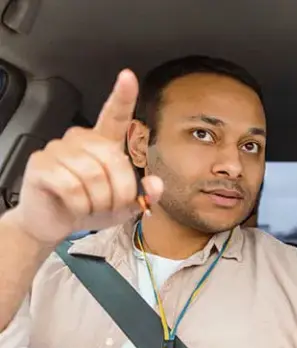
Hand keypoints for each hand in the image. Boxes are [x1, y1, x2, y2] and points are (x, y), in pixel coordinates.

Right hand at [7, 69, 162, 246]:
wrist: (53, 221)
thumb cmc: (89, 207)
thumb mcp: (123, 206)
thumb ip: (143, 195)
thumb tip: (156, 185)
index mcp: (103, 143)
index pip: (114, 115)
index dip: (123, 97)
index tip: (128, 77)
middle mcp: (80, 139)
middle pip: (113, 160)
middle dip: (119, 191)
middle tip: (110, 205)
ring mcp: (59, 149)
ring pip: (94, 176)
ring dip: (99, 200)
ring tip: (91, 205)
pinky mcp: (41, 164)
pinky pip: (72, 187)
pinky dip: (80, 204)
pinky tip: (74, 205)